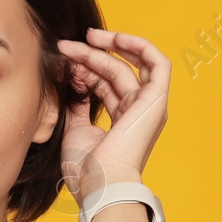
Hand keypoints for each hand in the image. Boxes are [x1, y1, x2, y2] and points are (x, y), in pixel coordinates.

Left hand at [55, 29, 170, 205]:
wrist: (100, 184)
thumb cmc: (87, 169)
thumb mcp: (75, 129)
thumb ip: (77, 104)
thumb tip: (72, 78)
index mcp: (121, 123)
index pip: (104, 86)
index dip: (84, 70)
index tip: (63, 62)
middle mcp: (137, 113)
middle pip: (114, 74)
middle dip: (90, 56)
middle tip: (67, 45)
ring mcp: (148, 107)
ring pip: (128, 66)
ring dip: (106, 49)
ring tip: (85, 38)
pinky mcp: (156, 101)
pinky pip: (158, 63)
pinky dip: (140, 46)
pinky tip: (115, 37)